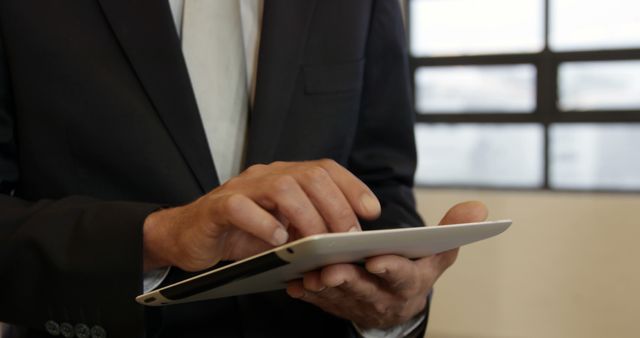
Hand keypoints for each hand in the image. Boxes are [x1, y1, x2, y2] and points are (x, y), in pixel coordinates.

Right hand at [142, 160, 380, 271]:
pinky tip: (278, 241)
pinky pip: (242, 208)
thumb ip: (308, 229)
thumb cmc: (240, 235)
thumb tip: (345, 242)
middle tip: (346, 236)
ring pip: (282, 188)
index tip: (372, 211)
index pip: (324, 169)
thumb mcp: (282, 231)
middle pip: (309, 176)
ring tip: (316, 241)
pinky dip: (264, 223)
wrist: (188, 237)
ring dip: (306, 216)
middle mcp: (265, 176)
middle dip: (335, 206)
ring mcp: (241, 188)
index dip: (351, 187)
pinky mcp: (218, 207)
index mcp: (284, 177)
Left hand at [285, 201, 487, 328]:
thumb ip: (453, 231)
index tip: (377, 259)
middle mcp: (383, 297)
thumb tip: (478, 208)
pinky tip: (294, 283)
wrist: (397, 304)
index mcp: (410, 283)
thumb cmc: (415, 270)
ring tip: (308, 274)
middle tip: (331, 268)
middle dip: (348, 279)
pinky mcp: (337, 306)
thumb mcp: (437, 253)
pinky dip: (308, 293)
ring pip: (338, 297)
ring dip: (322, 288)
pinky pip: (320, 303)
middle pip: (364, 289)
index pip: (402, 277)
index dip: (391, 269)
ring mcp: (358, 304)